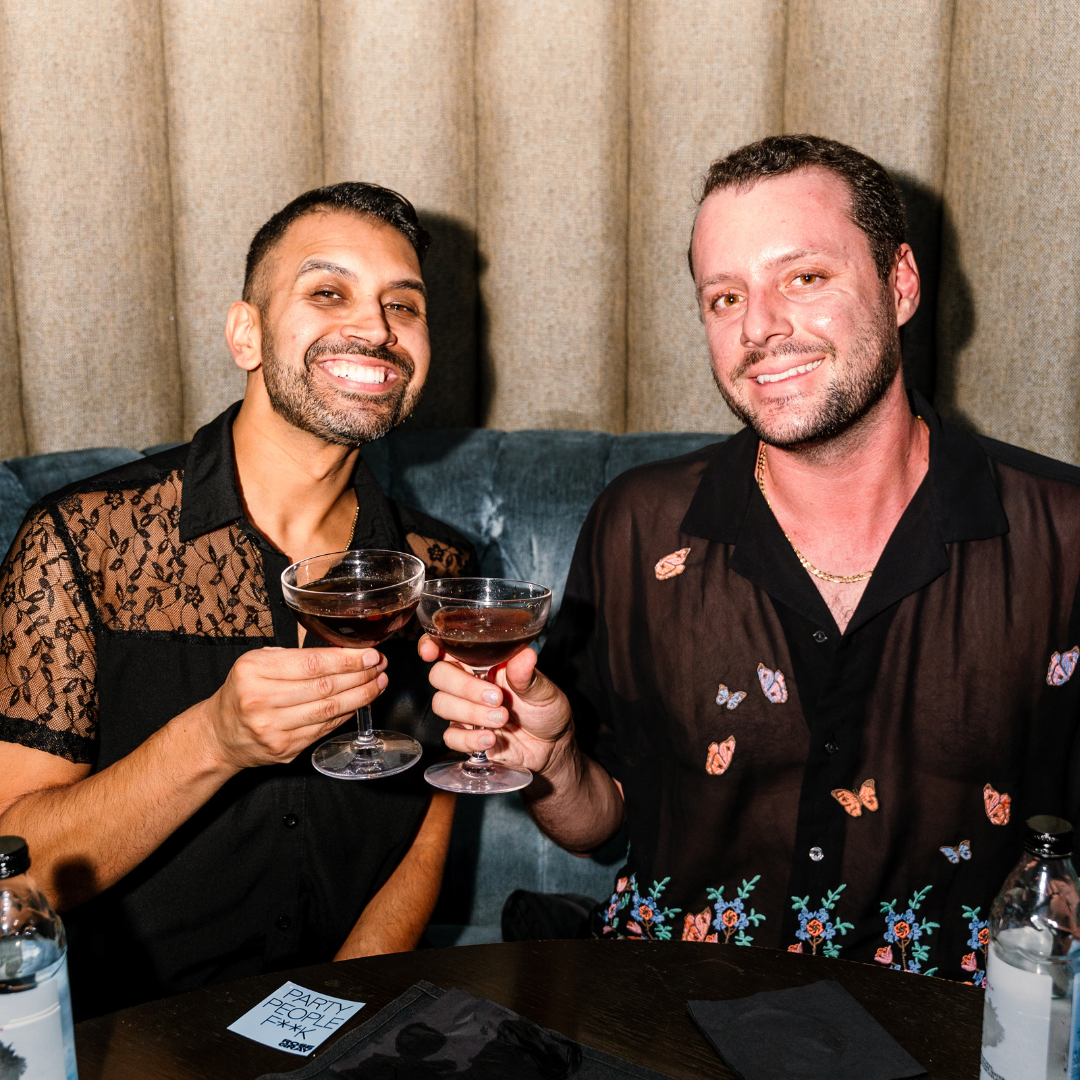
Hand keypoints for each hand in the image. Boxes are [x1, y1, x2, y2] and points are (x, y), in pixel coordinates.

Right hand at [199, 647, 387, 769]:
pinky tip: (359, 703)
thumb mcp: (257, 661)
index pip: (311, 663)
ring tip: (378, 683)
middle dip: (360, 675)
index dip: (346, 659)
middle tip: (380, 666)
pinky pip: (323, 729)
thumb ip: (295, 654)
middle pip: (324, 687)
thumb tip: (344, 648)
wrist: (219, 735)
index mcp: (253, 671)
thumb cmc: (243, 691)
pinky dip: (345, 715)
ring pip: (328, 710)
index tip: (369, 653)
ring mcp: (272, 729)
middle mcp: (260, 701)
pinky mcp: (284, 749)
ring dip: (360, 696)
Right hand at [418, 634, 572, 774]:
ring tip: (501, 719)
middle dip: (464, 687)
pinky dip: (468, 739)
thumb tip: (525, 656)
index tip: (431, 653)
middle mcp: (469, 682)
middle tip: (496, 698)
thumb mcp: (544, 691)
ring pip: (442, 704)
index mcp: (484, 662)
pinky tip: (490, 739)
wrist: (551, 747)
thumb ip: (528, 676)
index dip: (432, 644)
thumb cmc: (546, 710)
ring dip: (471, 712)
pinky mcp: (465, 735)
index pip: (448, 646)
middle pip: (439, 675)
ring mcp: (464, 709)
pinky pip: (450, 735)